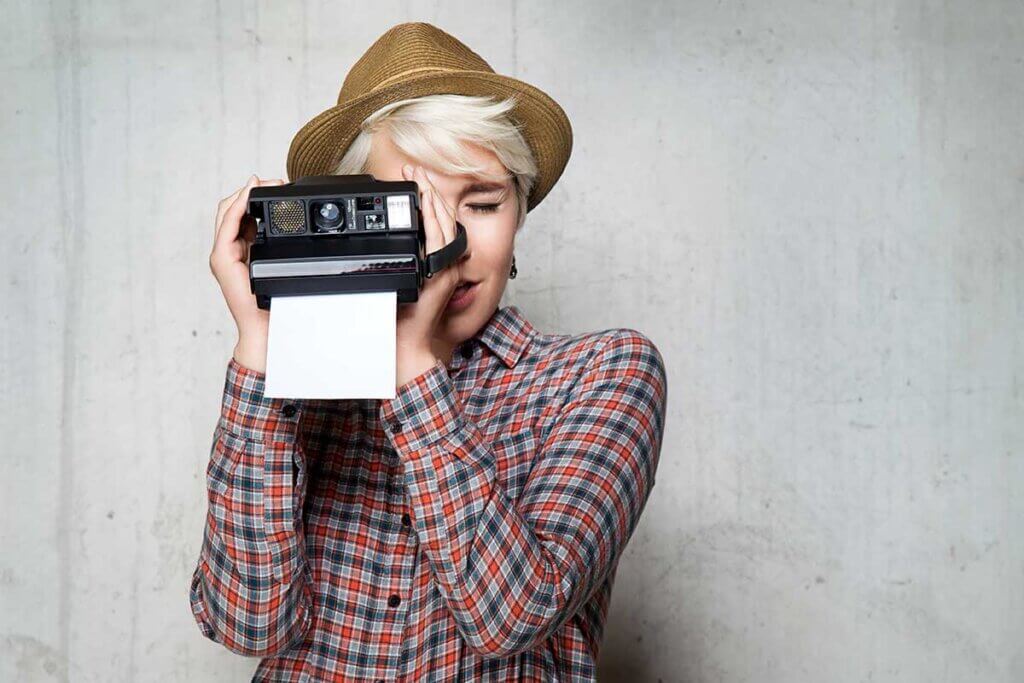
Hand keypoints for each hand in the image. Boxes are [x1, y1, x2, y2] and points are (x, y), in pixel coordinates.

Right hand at [209, 174, 286, 372]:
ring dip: (243, 194)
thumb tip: (294, 228)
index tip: (274, 184)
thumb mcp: (281, 267)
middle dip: (249, 190)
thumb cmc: (273, 302)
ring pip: (225, 212)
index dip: (253, 195)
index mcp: (241, 249)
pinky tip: (248, 197)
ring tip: (260, 184)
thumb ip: (279, 247)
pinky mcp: (222, 259)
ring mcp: (222, 254)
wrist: (264, 326)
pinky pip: (226, 226)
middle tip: (272, 181)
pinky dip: (236, 208)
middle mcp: (228, 249)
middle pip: (230, 208)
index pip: (240, 214)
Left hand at [394, 164, 462, 387]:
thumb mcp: (392, 281)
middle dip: (429, 189)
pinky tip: (427, 203)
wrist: (403, 342)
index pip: (434, 222)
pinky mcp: (440, 276)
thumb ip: (391, 259)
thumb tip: (375, 240)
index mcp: (433, 262)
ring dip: (432, 197)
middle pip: (442, 217)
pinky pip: (441, 241)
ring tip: (420, 176)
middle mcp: (443, 263)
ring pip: (444, 224)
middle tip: (415, 167)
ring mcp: (444, 268)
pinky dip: (435, 220)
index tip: (414, 176)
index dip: (427, 197)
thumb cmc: (396, 317)